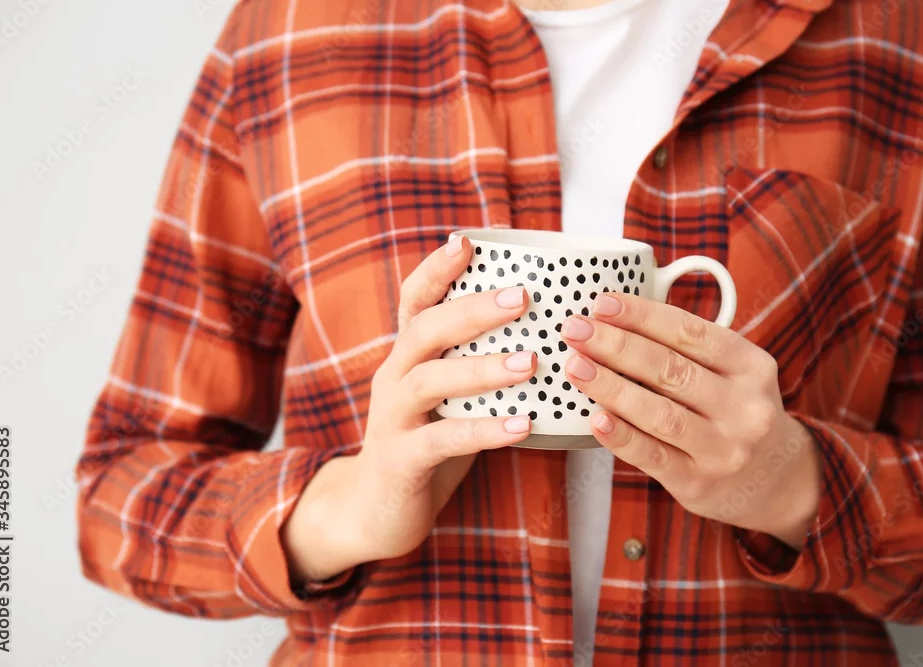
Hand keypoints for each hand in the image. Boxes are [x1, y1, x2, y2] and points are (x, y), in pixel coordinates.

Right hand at [284, 236, 537, 581]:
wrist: (376, 511)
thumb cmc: (428, 442)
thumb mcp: (449, 396)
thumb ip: (477, 362)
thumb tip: (546, 328)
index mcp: (407, 356)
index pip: (415, 299)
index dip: (437, 268)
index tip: (469, 240)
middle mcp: (393, 377)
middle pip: (424, 329)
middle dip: (472, 309)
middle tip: (523, 297)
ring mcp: (392, 419)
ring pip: (430, 381)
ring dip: (482, 368)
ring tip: (531, 362)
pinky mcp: (400, 461)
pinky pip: (441, 441)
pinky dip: (483, 431)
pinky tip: (523, 426)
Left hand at [559, 293, 820, 548]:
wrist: (778, 480)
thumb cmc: (736, 412)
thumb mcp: (735, 374)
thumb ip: (689, 350)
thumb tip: (613, 319)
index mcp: (751, 366)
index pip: (690, 332)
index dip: (642, 315)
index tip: (601, 303)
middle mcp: (744, 407)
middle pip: (670, 369)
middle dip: (616, 346)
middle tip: (576, 330)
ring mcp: (724, 449)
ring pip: (659, 413)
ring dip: (611, 387)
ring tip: (575, 367)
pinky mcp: (698, 483)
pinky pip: (652, 456)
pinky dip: (621, 436)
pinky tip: (594, 418)